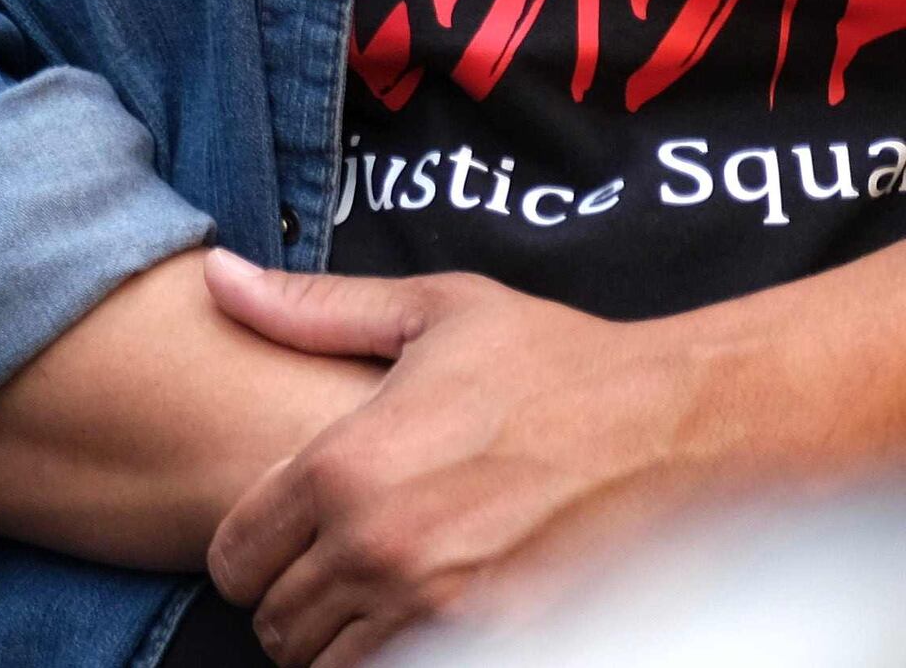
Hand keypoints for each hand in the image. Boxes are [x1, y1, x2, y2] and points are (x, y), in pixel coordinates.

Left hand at [200, 255, 747, 660]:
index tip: (273, 544)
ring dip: (339, 641)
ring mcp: (444, 607)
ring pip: (333, 665)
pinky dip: (398, 660)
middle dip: (289, 603)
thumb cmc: (559, 364)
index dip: (242, 556)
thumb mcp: (432, 314)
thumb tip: (218, 276)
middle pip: (277, 623)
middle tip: (325, 576)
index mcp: (346, 466)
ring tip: (371, 603)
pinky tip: (421, 623)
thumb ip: (311, 309)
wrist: (687, 428)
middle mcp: (381, 547)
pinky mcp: (506, 644)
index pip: (235, 555)